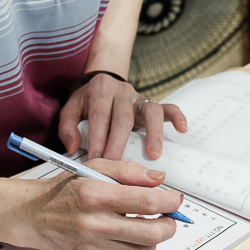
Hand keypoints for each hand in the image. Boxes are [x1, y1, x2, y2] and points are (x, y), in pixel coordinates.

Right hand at [1, 158, 182, 249]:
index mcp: (96, 194)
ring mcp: (91, 249)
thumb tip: (160, 181)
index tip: (175, 201)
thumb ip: (129, 172)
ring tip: (136, 228)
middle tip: (166, 220)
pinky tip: (123, 245)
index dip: (171, 202)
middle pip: (152, 233)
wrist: (34, 216)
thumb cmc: (66, 191)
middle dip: (168, 226)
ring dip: (149, 240)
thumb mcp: (94, 168)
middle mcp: (93, 224)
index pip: (148, 202)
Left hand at [59, 72, 186, 161]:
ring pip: (150, 112)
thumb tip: (72, 148)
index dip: (98, 138)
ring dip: (153, 134)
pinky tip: (182, 130)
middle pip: (123, 118)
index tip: (96, 160)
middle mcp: (122, 92)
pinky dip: (176, 117)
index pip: (99, 116)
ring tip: (154, 155)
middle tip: (117, 166)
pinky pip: (168, 108)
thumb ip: (67, 128)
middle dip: (120, 143)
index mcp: (100, 91)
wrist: (103, 83)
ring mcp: (139, 98)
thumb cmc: (87, 103)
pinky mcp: (151, 104)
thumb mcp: (71, 110)